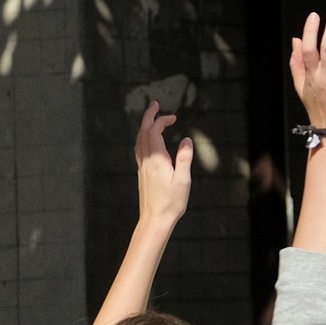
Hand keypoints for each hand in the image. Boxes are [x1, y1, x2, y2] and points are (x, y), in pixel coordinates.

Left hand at [134, 101, 192, 227]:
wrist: (155, 219)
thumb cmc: (171, 202)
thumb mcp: (183, 181)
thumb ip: (184, 158)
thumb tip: (186, 140)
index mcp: (156, 159)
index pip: (154, 131)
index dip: (162, 120)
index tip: (174, 117)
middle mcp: (146, 159)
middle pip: (143, 131)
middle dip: (149, 116)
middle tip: (155, 104)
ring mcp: (142, 166)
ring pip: (139, 139)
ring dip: (145, 126)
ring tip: (152, 119)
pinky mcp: (141, 172)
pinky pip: (139, 148)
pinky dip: (143, 138)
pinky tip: (148, 141)